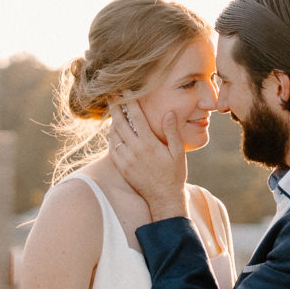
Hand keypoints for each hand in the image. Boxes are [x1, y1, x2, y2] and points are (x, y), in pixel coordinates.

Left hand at [108, 95, 188, 221]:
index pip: (136, 117)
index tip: (125, 90)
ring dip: (112, 121)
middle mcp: (135, 150)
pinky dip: (111, 137)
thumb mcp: (178, 152)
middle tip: (111, 95)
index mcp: (149, 143)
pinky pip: (112, 149)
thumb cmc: (174, 174)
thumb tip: (169, 112)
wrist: (164, 198)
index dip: (130, 102)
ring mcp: (126, 160)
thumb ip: (172, 131)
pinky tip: (113, 131)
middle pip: (120, 123)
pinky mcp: (122, 168)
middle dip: (115, 107)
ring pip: (114, 135)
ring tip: (112, 110)